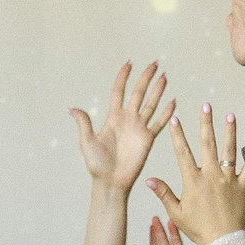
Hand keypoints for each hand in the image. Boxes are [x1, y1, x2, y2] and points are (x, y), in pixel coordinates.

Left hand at [69, 60, 172, 192]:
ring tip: (164, 76)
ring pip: (151, 104)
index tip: (130, 63)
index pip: (119, 91)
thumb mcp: (87, 142)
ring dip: (158, 90)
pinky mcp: (148, 139)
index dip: (124, 77)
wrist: (111, 182)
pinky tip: (173, 101)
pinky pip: (160, 123)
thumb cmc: (97, 164)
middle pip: (138, 93)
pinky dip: (167, 113)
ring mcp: (139, 128)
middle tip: (154, 63)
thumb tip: (71, 108)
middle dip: (146, 78)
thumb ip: (84, 124)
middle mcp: (127, 119)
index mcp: (113, 117)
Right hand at [148, 104, 244, 244]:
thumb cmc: (198, 229)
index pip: (183, 153)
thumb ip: (164, 193)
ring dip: (230, 132)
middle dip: (206, 123)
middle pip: (207, 144)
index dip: (178, 135)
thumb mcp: (176, 212)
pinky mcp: (243, 186)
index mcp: (193, 181)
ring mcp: (228, 180)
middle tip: (206, 106)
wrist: (223, 241)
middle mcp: (211, 176)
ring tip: (230, 115)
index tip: (174, 119)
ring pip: (229, 151)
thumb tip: (148, 179)